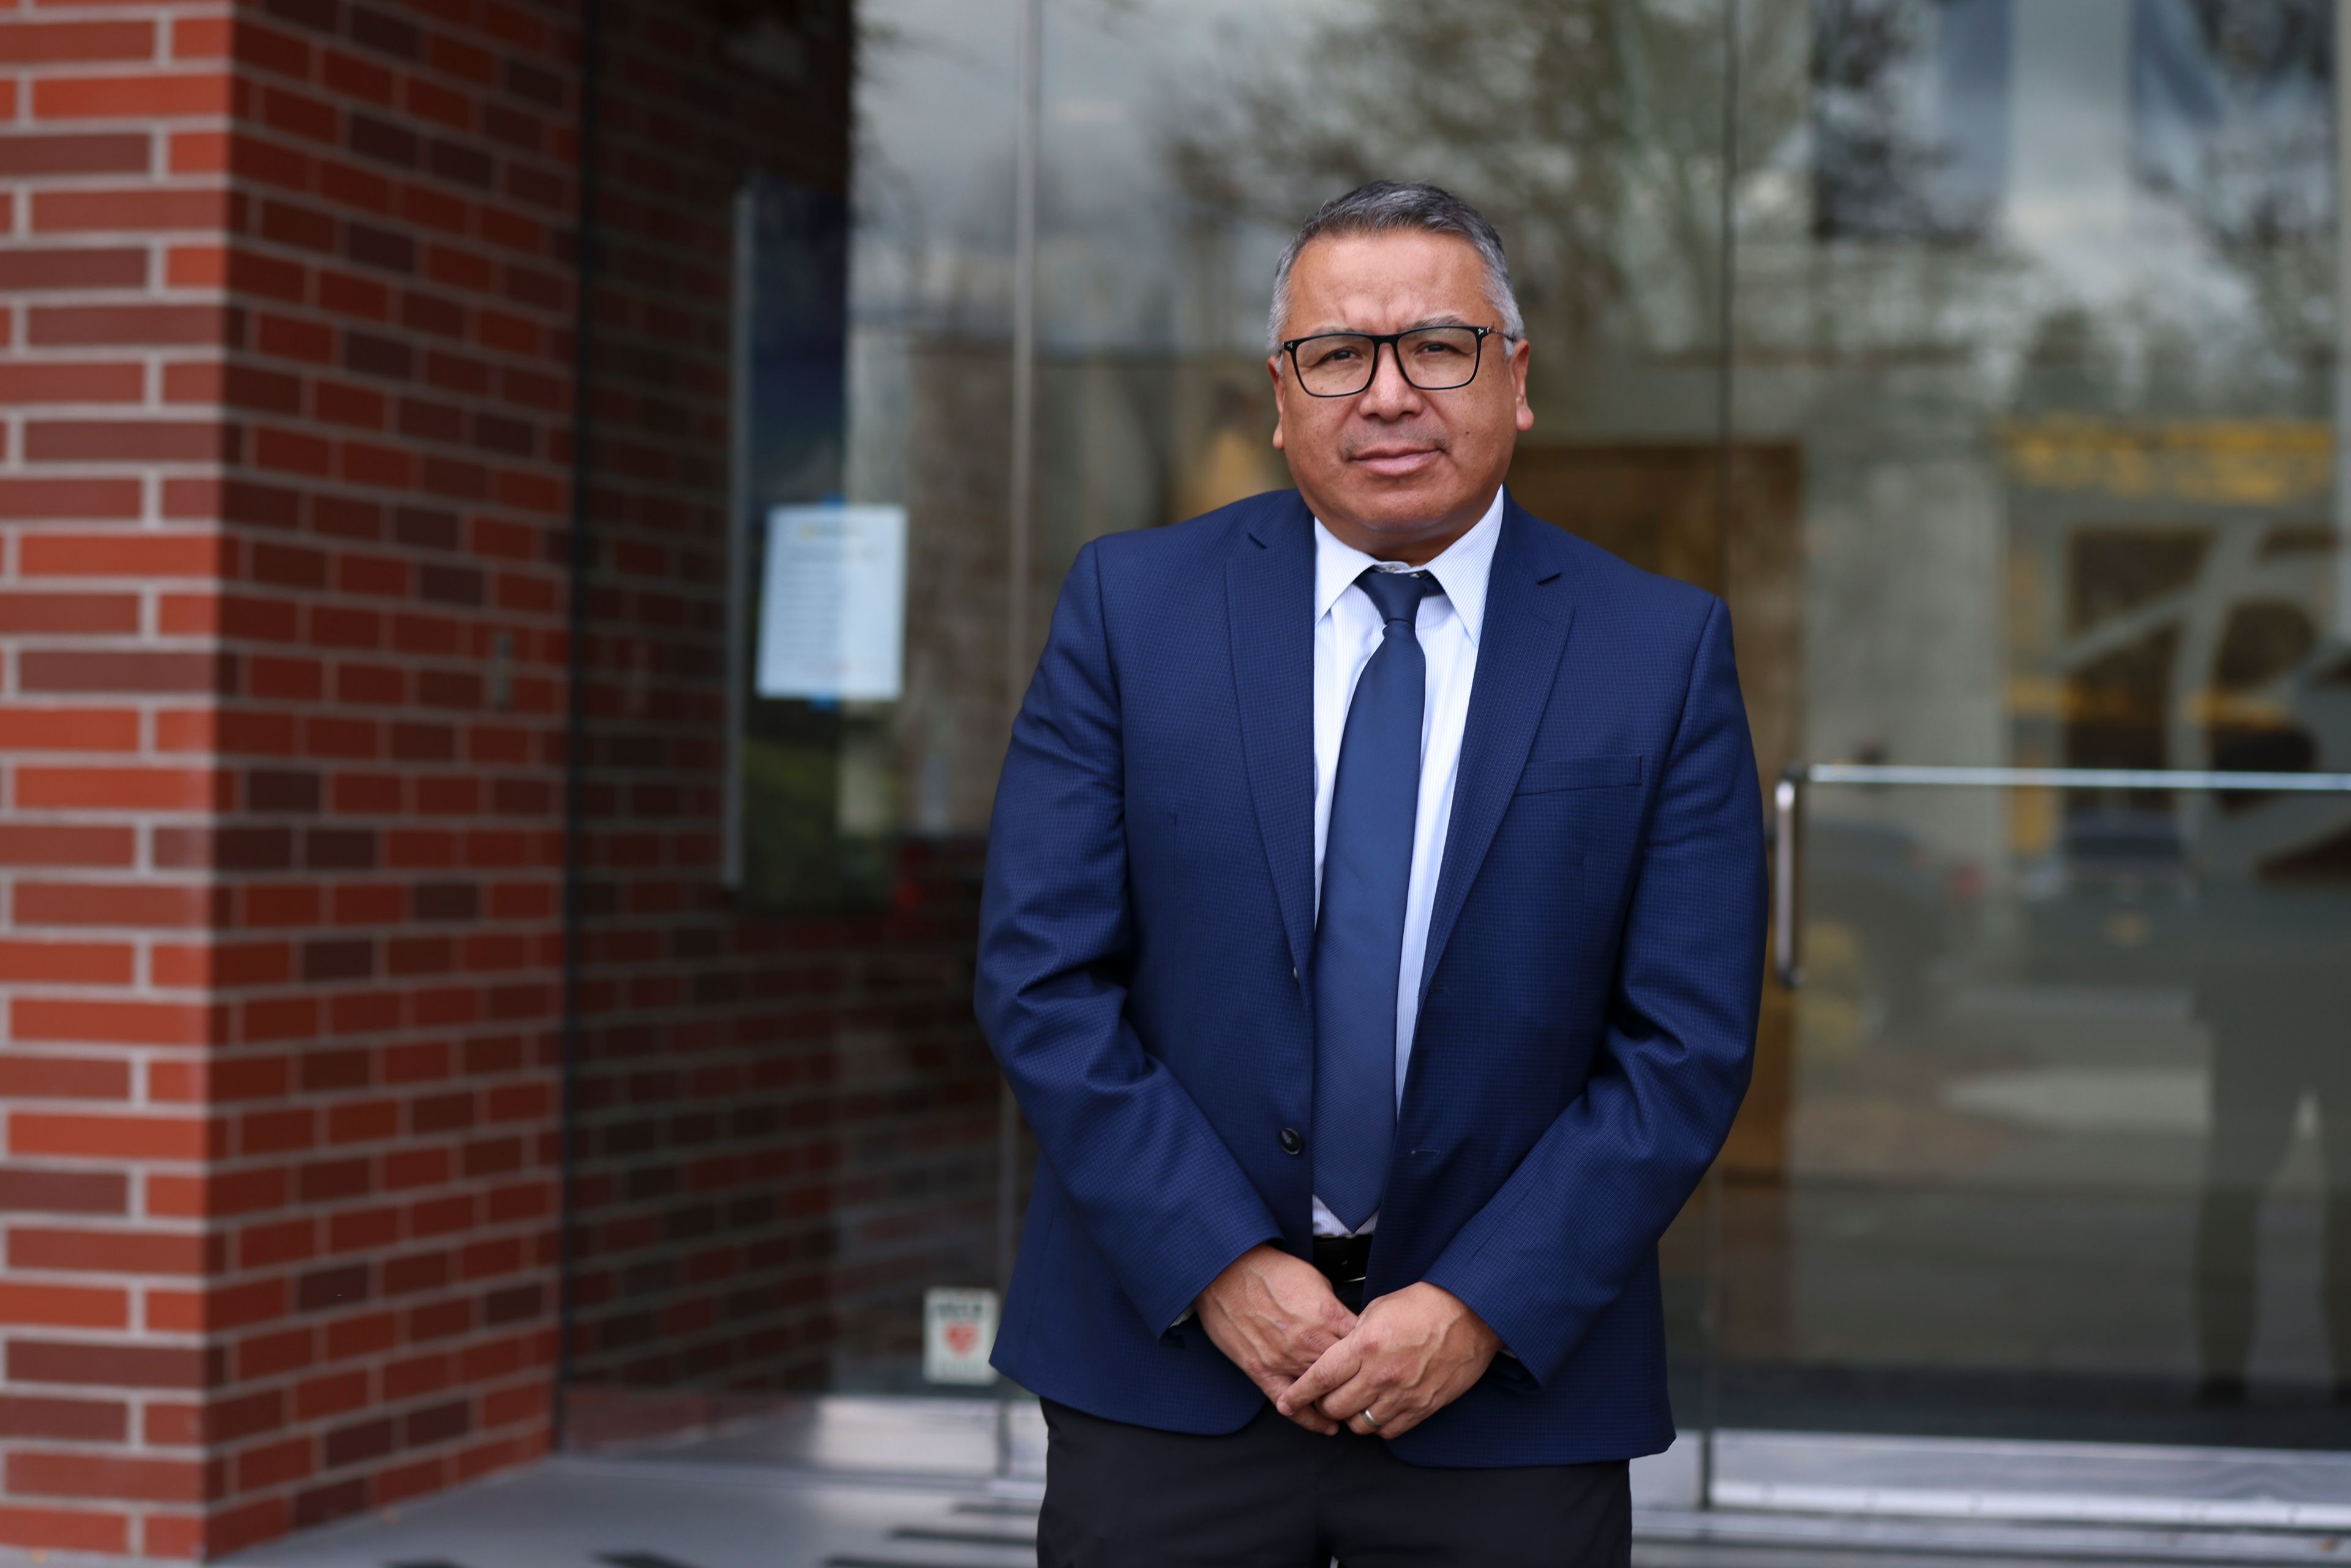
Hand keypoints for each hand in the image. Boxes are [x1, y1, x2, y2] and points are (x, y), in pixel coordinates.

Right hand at [1195, 1244, 1358, 1434]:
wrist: (1228, 1270)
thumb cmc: (1270, 1271)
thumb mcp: (1317, 1280)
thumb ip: (1335, 1308)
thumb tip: (1349, 1324)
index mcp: (1327, 1316)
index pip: (1363, 1348)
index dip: (1374, 1356)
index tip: (1379, 1361)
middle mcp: (1309, 1342)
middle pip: (1348, 1374)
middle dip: (1361, 1382)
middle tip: (1370, 1388)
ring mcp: (1284, 1360)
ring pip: (1322, 1393)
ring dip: (1339, 1401)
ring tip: (1354, 1408)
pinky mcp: (1261, 1370)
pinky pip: (1289, 1403)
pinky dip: (1309, 1418)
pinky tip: (1325, 1425)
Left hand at [1277, 1282, 1499, 1439]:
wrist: (1471, 1315)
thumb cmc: (1424, 1305)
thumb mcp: (1378, 1309)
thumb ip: (1353, 1336)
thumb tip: (1336, 1355)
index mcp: (1365, 1345)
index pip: (1320, 1378)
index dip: (1298, 1394)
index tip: (1286, 1401)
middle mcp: (1381, 1374)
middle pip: (1336, 1407)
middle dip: (1325, 1405)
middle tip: (1327, 1396)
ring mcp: (1403, 1394)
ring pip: (1360, 1425)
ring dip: (1352, 1417)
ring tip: (1355, 1402)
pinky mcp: (1423, 1407)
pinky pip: (1388, 1431)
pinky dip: (1378, 1425)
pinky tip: (1379, 1409)